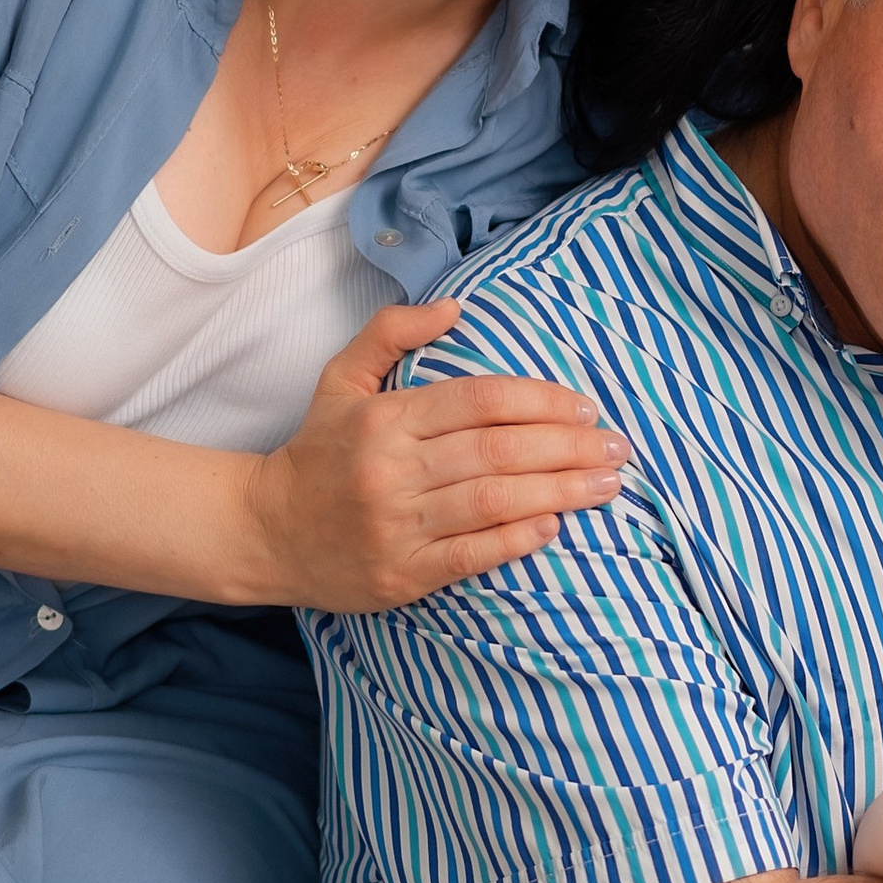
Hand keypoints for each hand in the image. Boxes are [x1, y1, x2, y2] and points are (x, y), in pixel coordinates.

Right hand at [246, 305, 628, 609]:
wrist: (264, 532)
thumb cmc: (317, 453)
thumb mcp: (340, 380)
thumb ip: (392, 334)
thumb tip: (456, 306)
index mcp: (385, 420)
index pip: (480, 400)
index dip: (541, 400)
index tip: (585, 406)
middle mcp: (392, 471)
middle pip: (498, 451)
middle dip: (568, 446)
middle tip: (617, 445)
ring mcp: (397, 526)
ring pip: (494, 502)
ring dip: (561, 491)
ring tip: (606, 484)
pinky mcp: (402, 575)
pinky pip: (472, 555)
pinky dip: (518, 539)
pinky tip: (554, 525)